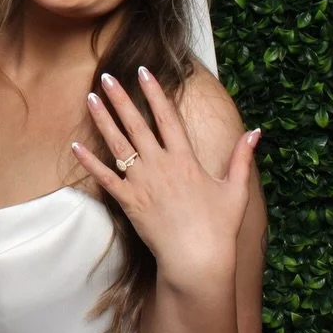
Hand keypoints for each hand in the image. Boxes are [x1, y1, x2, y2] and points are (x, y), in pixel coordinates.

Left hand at [72, 67, 259, 291]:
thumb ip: (242, 158)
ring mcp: (141, 182)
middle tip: (106, 77)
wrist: (196, 260)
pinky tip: (76, 145)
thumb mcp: (236, 189)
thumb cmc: (219, 227)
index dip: (154, 93)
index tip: (143, 72)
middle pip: (136, 124)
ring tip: (90, 99)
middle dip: (120, 98)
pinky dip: (89, 161)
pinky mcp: (128, 201)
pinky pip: (104, 177)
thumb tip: (256, 132)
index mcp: (185, 159)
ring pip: (117, 144)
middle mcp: (160, 165)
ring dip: (102, 120)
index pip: (166, 117)